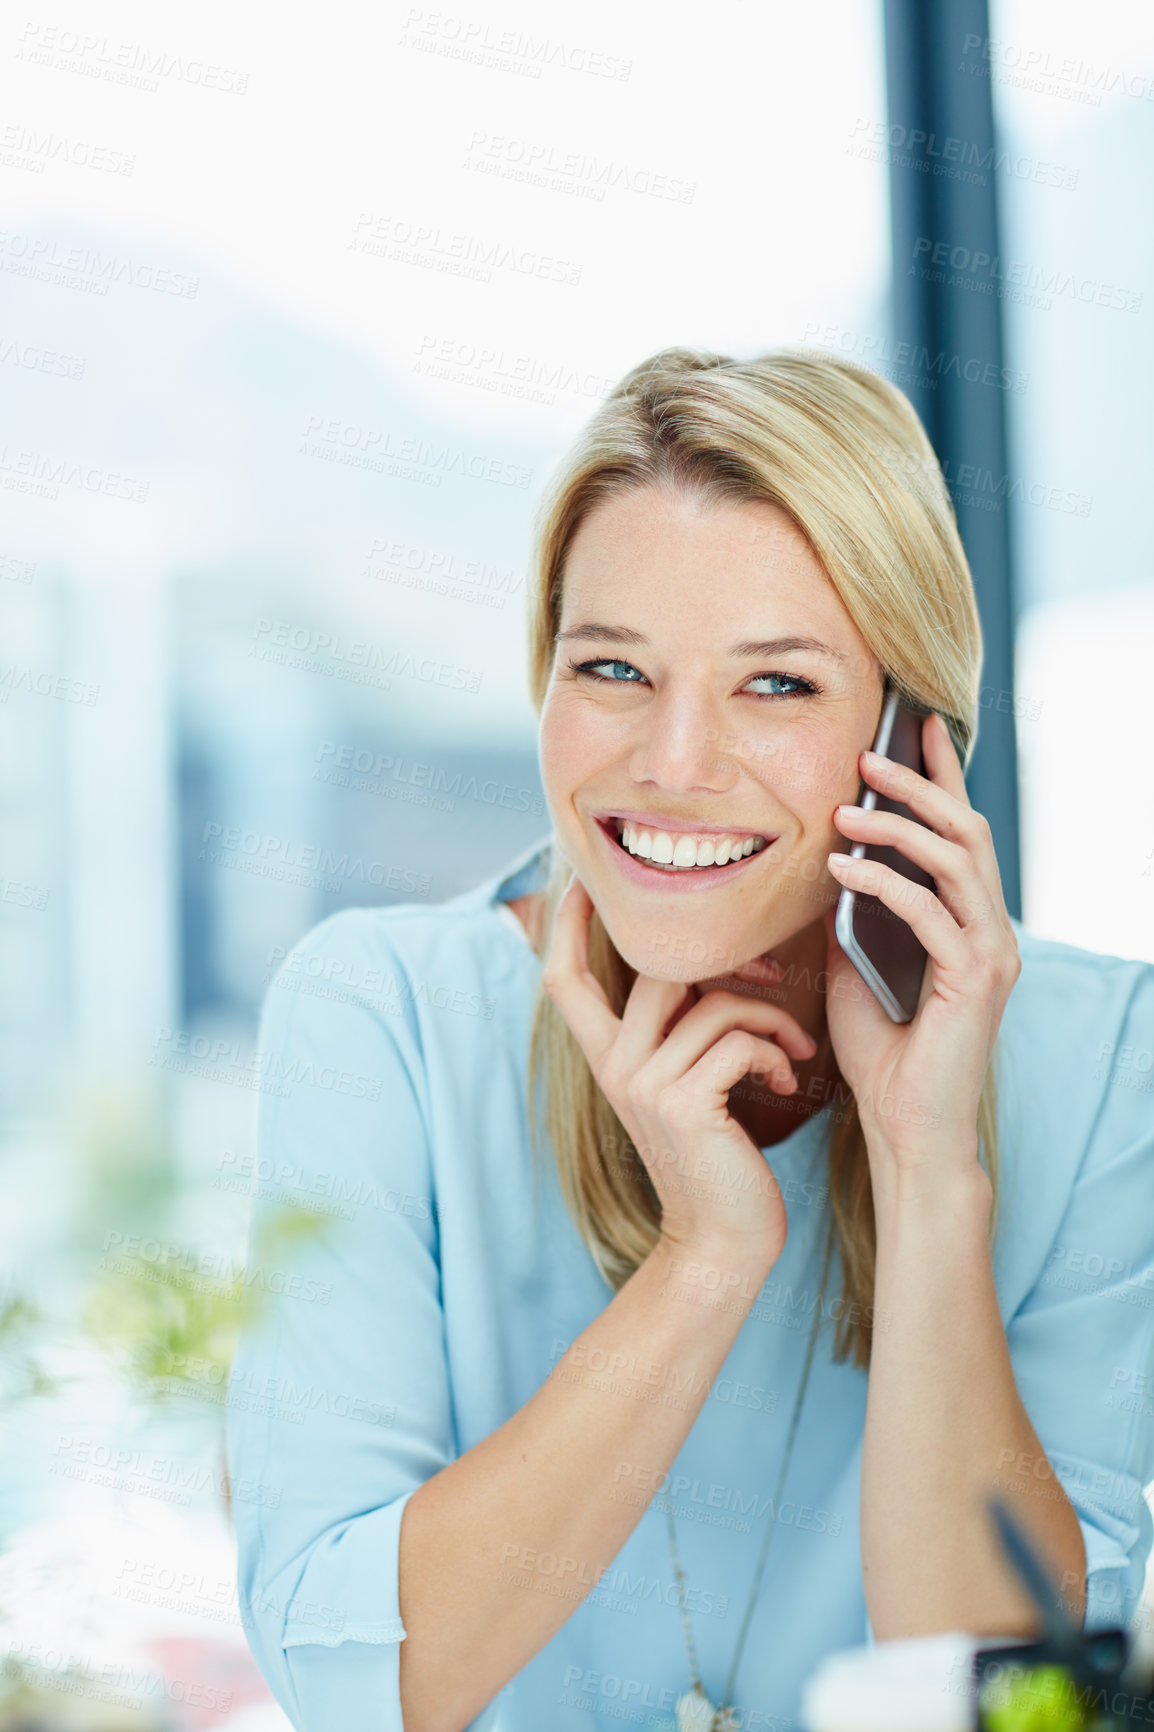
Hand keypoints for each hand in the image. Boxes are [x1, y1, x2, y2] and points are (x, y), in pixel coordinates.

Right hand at [541, 873, 817, 1274]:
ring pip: (714, 1002)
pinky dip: (776, 1053)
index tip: (587, 881)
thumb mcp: (685, 1087)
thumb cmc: (717, 1160)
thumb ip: (680, 1032)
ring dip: (772, 1018)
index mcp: (608, 1057)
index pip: (564, 977)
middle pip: (658, 966)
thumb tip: (708, 967)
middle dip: (729, 958)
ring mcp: (644, 1083)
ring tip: (794, 1052)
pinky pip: (738, 1039)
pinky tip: (788, 1082)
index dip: (568, 923)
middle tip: (775, 978)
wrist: (723, 1244)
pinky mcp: (683, 1103)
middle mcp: (616, 1065)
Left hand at [821, 710, 1020, 1188]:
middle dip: (918, 786)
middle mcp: (989, 929)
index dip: (940, 776)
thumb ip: (851, 917)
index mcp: (966, 921)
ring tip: (845, 810)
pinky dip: (885, 884)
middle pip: (966, 831)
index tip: (914, 725)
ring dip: (899, 827)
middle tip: (867, 754)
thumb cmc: (880, 1055)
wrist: (903, 1130)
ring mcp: (990, 953)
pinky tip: (841, 870)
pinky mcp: (976, 980)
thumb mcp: (853, 968)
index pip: (958, 833)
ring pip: (958, 861)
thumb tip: (822, 863)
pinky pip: (931, 913)